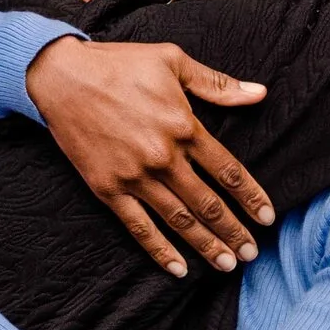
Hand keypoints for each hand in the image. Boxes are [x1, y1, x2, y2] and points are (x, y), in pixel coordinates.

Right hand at [24, 37, 274, 276]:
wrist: (61, 76)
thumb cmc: (118, 64)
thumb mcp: (172, 61)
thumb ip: (217, 84)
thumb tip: (260, 93)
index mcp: (183, 126)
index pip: (228, 171)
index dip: (251, 197)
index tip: (267, 218)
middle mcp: (163, 157)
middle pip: (208, 203)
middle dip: (234, 231)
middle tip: (252, 253)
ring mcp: (135, 177)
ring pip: (179, 220)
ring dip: (206, 246)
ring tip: (227, 264)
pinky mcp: (108, 189)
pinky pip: (139, 227)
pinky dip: (159, 251)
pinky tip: (178, 268)